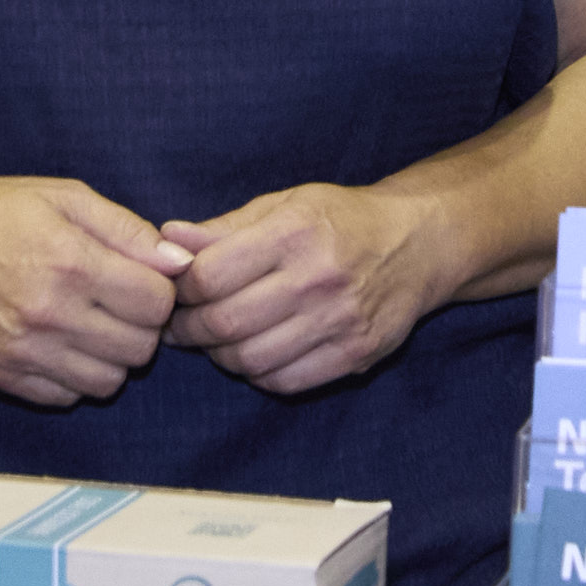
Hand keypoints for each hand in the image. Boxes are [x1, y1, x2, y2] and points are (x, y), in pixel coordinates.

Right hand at [0, 179, 188, 407]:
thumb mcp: (63, 198)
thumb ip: (127, 230)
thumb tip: (179, 264)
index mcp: (70, 262)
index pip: (157, 303)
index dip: (159, 291)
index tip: (140, 280)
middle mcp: (48, 313)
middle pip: (140, 349)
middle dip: (140, 326)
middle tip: (117, 303)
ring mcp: (23, 352)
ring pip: (109, 382)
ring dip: (110, 356)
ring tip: (90, 325)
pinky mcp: (3, 377)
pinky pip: (67, 397)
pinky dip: (75, 377)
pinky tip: (61, 344)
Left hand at [166, 185, 447, 396]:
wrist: (417, 244)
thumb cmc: (341, 220)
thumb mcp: (284, 205)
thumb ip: (224, 227)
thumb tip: (167, 239)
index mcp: (293, 232)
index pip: (210, 276)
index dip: (178, 291)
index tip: (173, 294)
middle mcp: (318, 277)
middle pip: (225, 323)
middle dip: (189, 330)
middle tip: (180, 326)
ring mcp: (340, 320)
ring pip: (250, 360)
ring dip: (220, 356)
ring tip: (216, 341)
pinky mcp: (356, 353)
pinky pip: (285, 381)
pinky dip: (258, 374)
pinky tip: (254, 354)